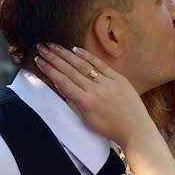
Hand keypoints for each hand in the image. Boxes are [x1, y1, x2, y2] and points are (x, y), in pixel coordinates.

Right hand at [34, 43, 156, 148]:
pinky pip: (101, 65)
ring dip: (66, 54)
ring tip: (53, 46)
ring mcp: (108, 83)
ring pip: (83, 65)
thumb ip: (73, 103)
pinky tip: (76, 49)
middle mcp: (95, 90)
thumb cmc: (110, 128)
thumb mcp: (87, 120)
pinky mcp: (119, 79)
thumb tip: (60, 87)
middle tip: (41, 47)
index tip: (38, 60)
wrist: (135, 129)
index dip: (49, 70)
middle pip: (70, 70)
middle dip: (53, 58)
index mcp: (86, 102)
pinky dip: (88, 57)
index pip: (62, 82)